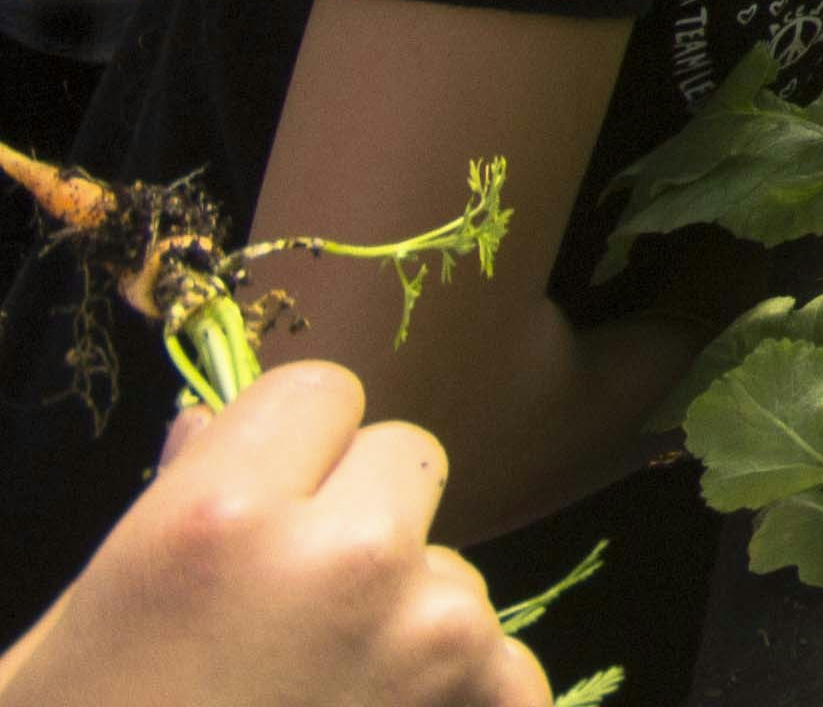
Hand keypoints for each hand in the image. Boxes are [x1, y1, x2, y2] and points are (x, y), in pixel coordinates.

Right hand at [0, 364, 547, 706]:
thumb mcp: (78, 633)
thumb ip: (165, 514)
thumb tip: (213, 424)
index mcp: (221, 516)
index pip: (323, 393)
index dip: (291, 452)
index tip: (260, 509)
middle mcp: (347, 556)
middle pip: (406, 463)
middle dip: (357, 521)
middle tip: (287, 618)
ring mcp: (434, 635)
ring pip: (451, 570)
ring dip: (404, 620)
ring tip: (314, 703)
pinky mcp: (490, 706)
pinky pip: (498, 660)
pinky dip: (454, 698)